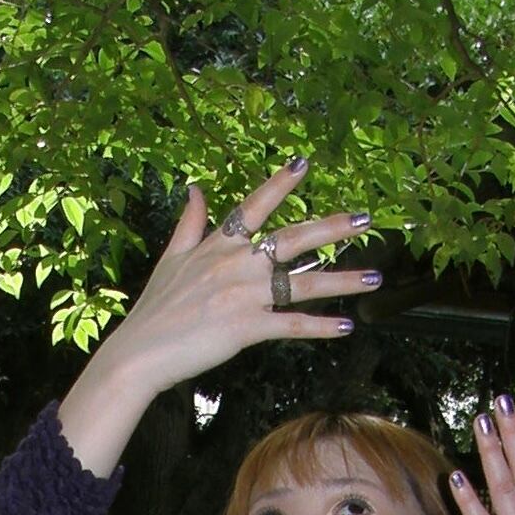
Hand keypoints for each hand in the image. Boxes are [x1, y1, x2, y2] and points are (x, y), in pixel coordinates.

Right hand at [58, 157, 377, 473]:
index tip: (305, 163)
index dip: (280, 183)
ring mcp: (243, 294)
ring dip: (342, 281)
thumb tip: (196, 189)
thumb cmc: (154, 310)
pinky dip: (320, 326)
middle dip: (332, 227)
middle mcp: (236, 263)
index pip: (254, 206)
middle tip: (365, 219)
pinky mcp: (246, 327)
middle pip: (293, 238)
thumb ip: (189, 223)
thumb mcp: (170, 259)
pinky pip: (291, 325)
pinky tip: (346, 326)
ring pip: (302, 284)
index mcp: (219, 245)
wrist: (140, 352)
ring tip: (374, 279)